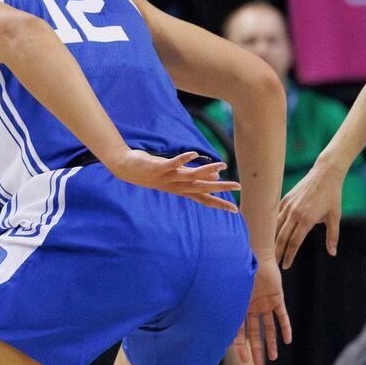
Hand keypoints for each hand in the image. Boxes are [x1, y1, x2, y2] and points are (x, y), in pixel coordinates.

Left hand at [105, 150, 239, 212]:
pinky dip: (183, 159)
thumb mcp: (176, 176)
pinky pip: (172, 164)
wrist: (127, 169)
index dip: (219, 204)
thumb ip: (195, 177)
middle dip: (220, 188)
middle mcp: (176, 186)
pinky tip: (194, 154)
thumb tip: (215, 178)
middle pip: (202, 188)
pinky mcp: (158, 168)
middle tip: (238, 186)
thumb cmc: (155, 172)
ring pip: (190, 176)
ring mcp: (167, 178)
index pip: (204, 199)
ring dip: (207, 170)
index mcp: (181, 190)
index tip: (236, 210)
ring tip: (223, 166)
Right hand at [232, 262, 291, 364]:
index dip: (241, 346)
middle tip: (256, 364)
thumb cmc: (238, 271)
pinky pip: (282, 316)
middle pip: (254, 332)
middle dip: (255, 348)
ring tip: (273, 357)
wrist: (255, 255)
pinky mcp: (277, 298)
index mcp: (238, 307)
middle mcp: (251, 307)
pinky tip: (287, 340)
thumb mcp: (230, 292)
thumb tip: (200, 319)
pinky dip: (285, 327)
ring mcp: (264, 303)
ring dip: (271, 342)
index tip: (243, 360)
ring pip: (268, 327)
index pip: (239, 331)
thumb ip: (222, 306)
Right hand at [276, 161, 344, 266]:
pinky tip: (268, 233)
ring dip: (271, 240)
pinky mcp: (285, 200)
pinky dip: (272, 226)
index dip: (289, 256)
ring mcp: (288, 206)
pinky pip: (276, 216)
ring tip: (268, 250)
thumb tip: (333, 253)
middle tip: (273, 264)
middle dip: (277, 252)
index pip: (294, 242)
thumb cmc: (332, 196)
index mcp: (307, 219)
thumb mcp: (335, 217)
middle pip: (281, 237)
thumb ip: (333, 236)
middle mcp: (294, 214)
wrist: (325, 174)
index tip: (286, 266)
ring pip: (275, 227)